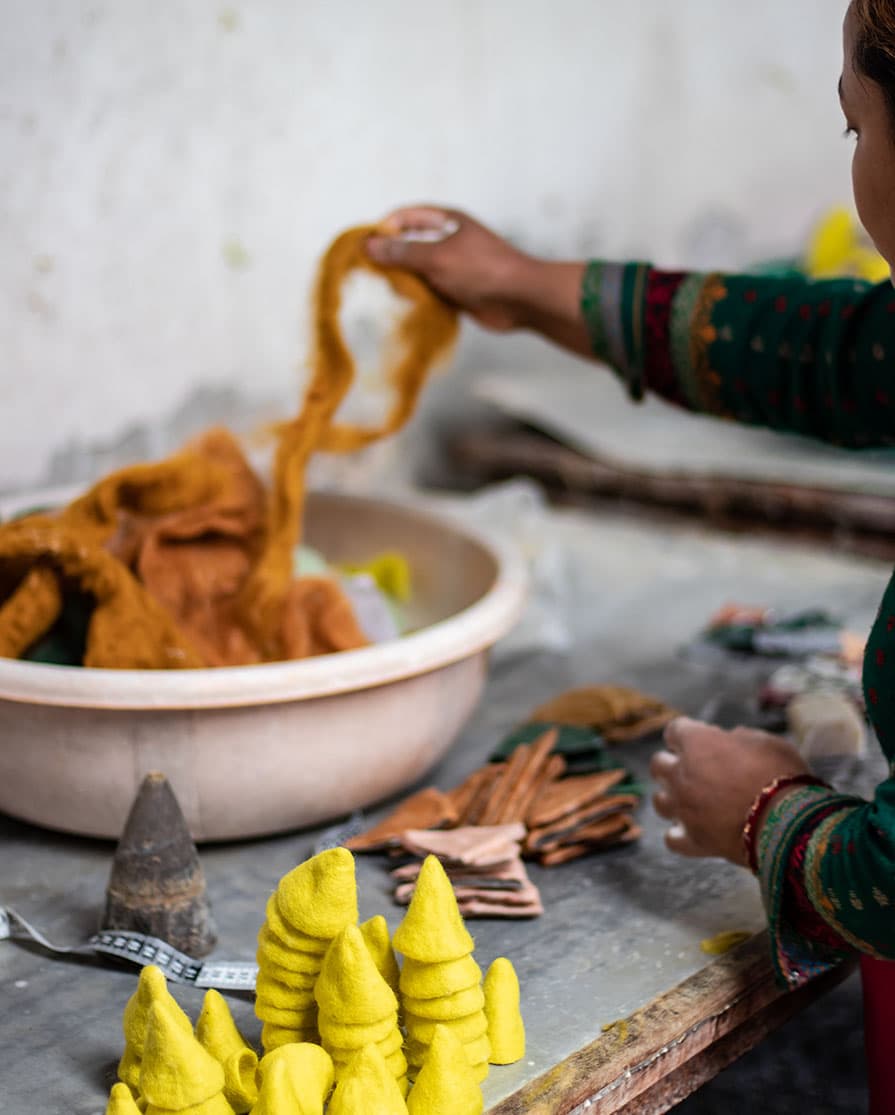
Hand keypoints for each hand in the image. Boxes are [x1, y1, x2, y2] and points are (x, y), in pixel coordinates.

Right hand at [366, 206, 535, 330]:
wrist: (521, 299)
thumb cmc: (482, 269)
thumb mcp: (437, 257)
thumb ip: (402, 252)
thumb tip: (369, 245)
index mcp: (445, 221)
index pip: (405, 217)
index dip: (383, 228)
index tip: (364, 247)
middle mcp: (447, 241)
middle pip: (409, 244)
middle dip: (389, 257)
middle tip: (368, 273)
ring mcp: (452, 266)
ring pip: (417, 270)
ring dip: (402, 280)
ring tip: (383, 291)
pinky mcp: (457, 290)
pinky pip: (429, 290)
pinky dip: (416, 297)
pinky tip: (403, 306)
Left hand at [650, 717, 809, 865]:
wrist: (787, 822)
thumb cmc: (780, 773)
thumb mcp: (766, 741)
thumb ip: (741, 738)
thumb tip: (731, 740)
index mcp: (696, 743)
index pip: (675, 730)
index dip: (688, 733)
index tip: (702, 737)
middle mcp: (681, 774)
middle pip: (658, 764)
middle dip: (672, 763)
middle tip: (692, 769)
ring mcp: (683, 809)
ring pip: (659, 801)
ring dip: (672, 798)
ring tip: (689, 801)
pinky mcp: (693, 840)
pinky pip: (672, 839)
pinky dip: (680, 835)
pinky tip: (691, 831)